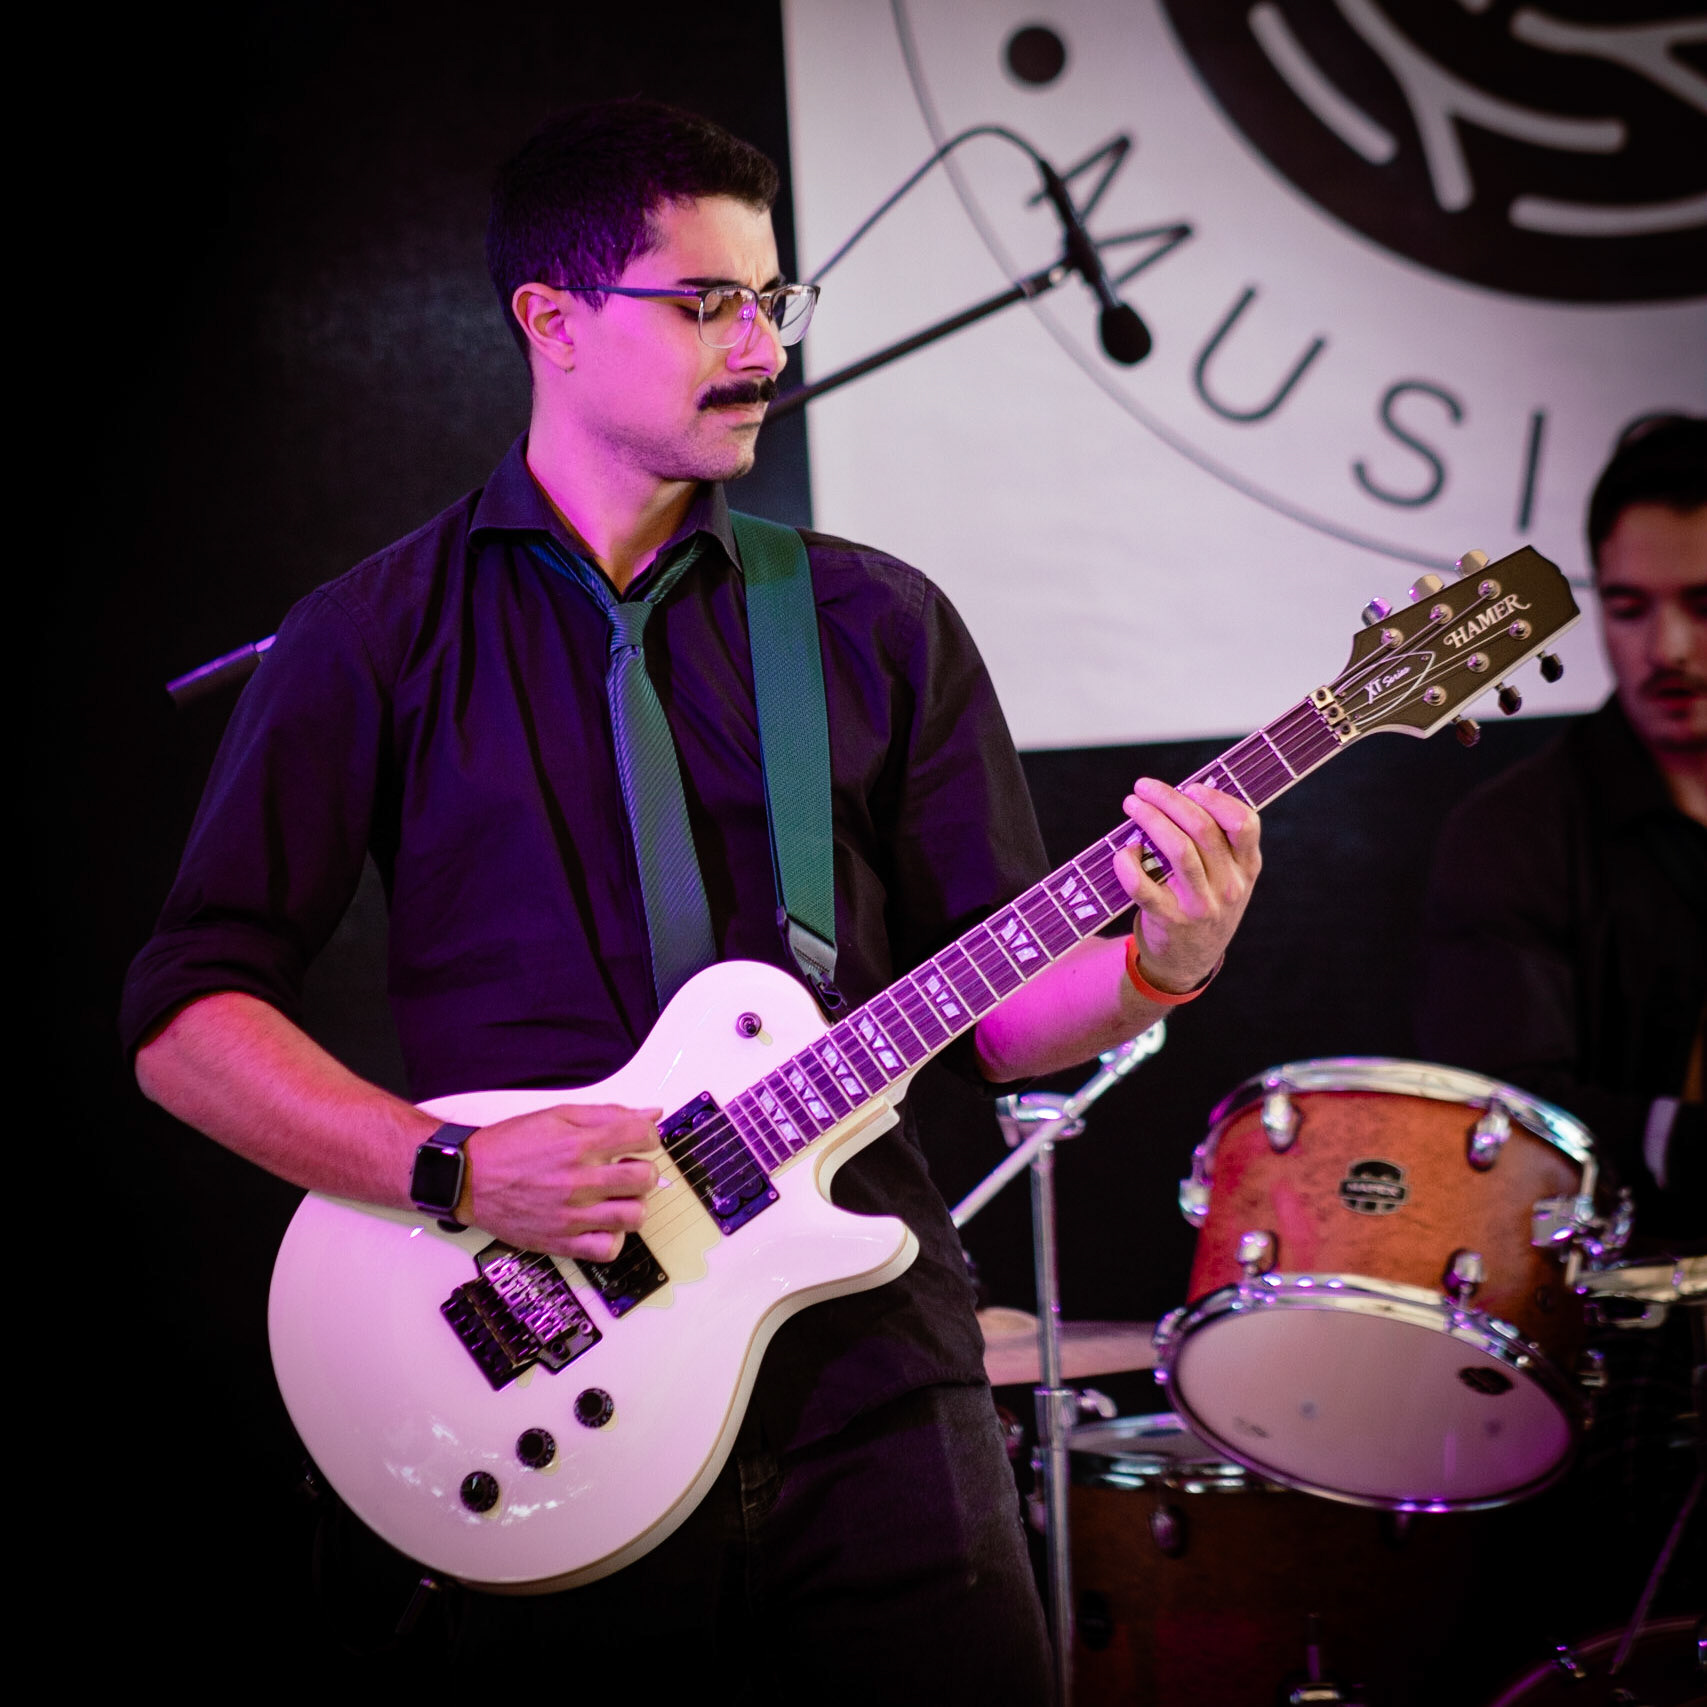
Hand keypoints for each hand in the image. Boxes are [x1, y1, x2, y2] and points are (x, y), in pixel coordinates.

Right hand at [461, 1103, 662, 1260]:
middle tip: (628, 1170)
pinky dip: (612, 1237)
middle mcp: (578, 1181)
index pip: (643, 1138)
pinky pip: (608, 1249)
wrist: (469, 1178)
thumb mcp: (558, 1115)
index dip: (648, 1137)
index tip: (639, 1142)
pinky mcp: (561, 1242)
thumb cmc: (511, 1145)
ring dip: (633, 1205)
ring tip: (616, 1198)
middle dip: (643, 1170)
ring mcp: (572, 1215)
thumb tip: (651, 1114)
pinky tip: (601, 1223)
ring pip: (634, 1216)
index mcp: (579, 1144)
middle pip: (644, 1179)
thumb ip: (608, 1114)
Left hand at [1113, 779, 1261, 993]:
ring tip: (1132, 805)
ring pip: (1178, 850)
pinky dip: (1128, 863)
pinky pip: (1143, 886)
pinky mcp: (1169, 920)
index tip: (1191, 786)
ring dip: (1150, 819)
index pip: (1245, 824)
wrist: (1188, 962)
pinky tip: (1124, 850)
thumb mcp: (1226, 879)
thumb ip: (1215, 843)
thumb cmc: (1204, 905)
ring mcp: (1200, 905)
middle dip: (1170, 799)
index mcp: (1247, 869)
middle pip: (1203, 829)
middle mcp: (1229, 887)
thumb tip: (1182, 794)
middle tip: (1143, 787)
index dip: (1217, 799)